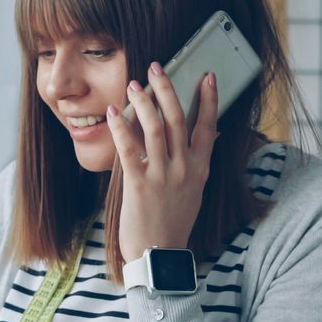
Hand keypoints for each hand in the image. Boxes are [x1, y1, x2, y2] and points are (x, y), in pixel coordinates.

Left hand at [106, 61, 219, 262]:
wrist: (159, 254)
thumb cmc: (174, 222)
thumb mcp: (194, 190)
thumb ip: (196, 162)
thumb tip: (209, 136)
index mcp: (199, 168)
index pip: (208, 126)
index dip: (208, 99)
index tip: (206, 75)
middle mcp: (184, 168)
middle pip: (177, 118)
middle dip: (167, 88)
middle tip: (157, 66)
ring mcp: (162, 176)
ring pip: (154, 127)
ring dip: (144, 101)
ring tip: (135, 84)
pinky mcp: (139, 184)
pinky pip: (129, 148)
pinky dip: (120, 127)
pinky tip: (113, 112)